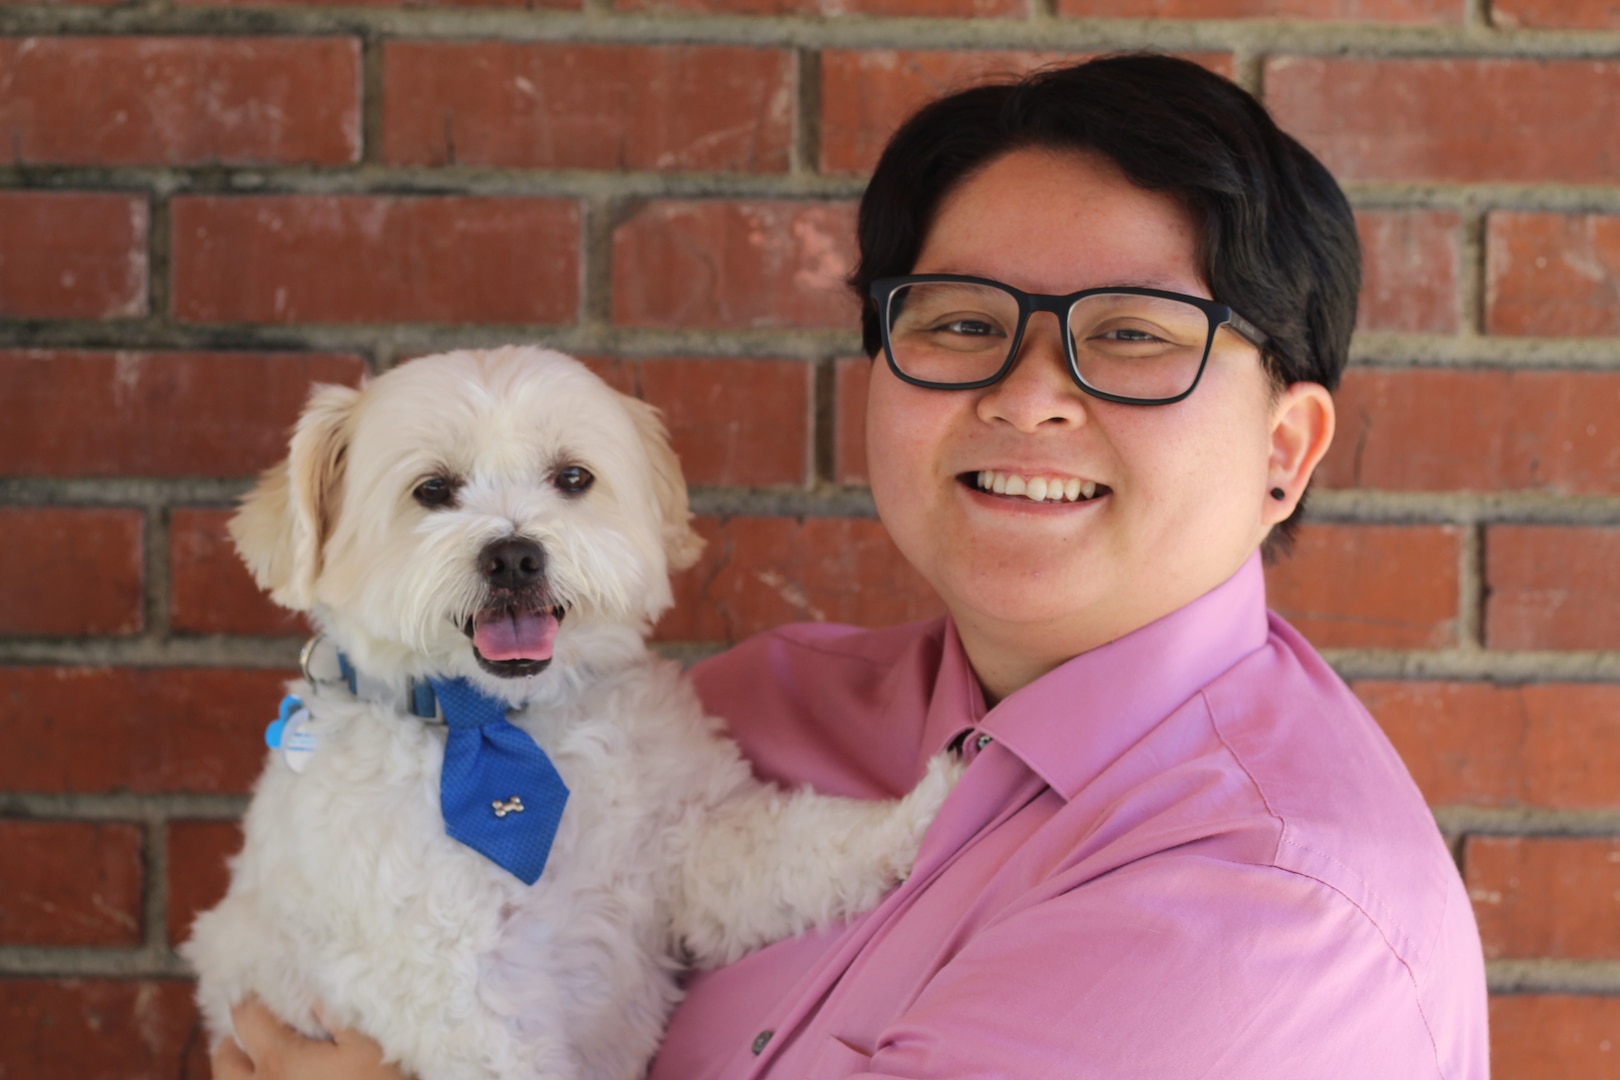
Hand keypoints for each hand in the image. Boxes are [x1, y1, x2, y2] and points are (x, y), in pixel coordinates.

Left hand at [210, 998, 405, 1079]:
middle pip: (223, 1061)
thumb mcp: (366, 1046)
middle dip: (231, 1043)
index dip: (250, 1000)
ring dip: (238, 1073)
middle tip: (251, 1036)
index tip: (258, 991)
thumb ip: (336, 1016)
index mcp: (279, 1060)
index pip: (246, 1018)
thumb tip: (312, 994)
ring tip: (260, 1066)